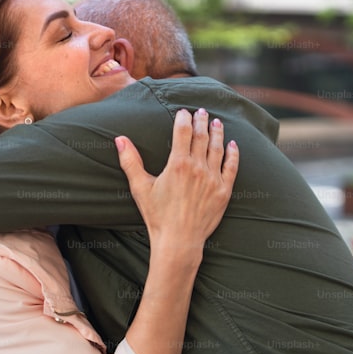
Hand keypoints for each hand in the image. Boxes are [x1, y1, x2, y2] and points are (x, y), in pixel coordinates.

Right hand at [116, 108, 238, 256]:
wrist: (179, 241)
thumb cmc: (157, 216)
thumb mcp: (140, 188)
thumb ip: (130, 161)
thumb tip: (119, 139)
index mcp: (178, 164)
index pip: (183, 132)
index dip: (184, 119)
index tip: (184, 112)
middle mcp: (198, 168)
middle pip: (202, 137)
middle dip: (202, 121)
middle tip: (203, 112)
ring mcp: (213, 179)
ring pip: (218, 148)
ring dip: (218, 133)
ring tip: (217, 122)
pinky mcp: (224, 191)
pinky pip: (231, 167)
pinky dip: (233, 154)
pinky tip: (233, 145)